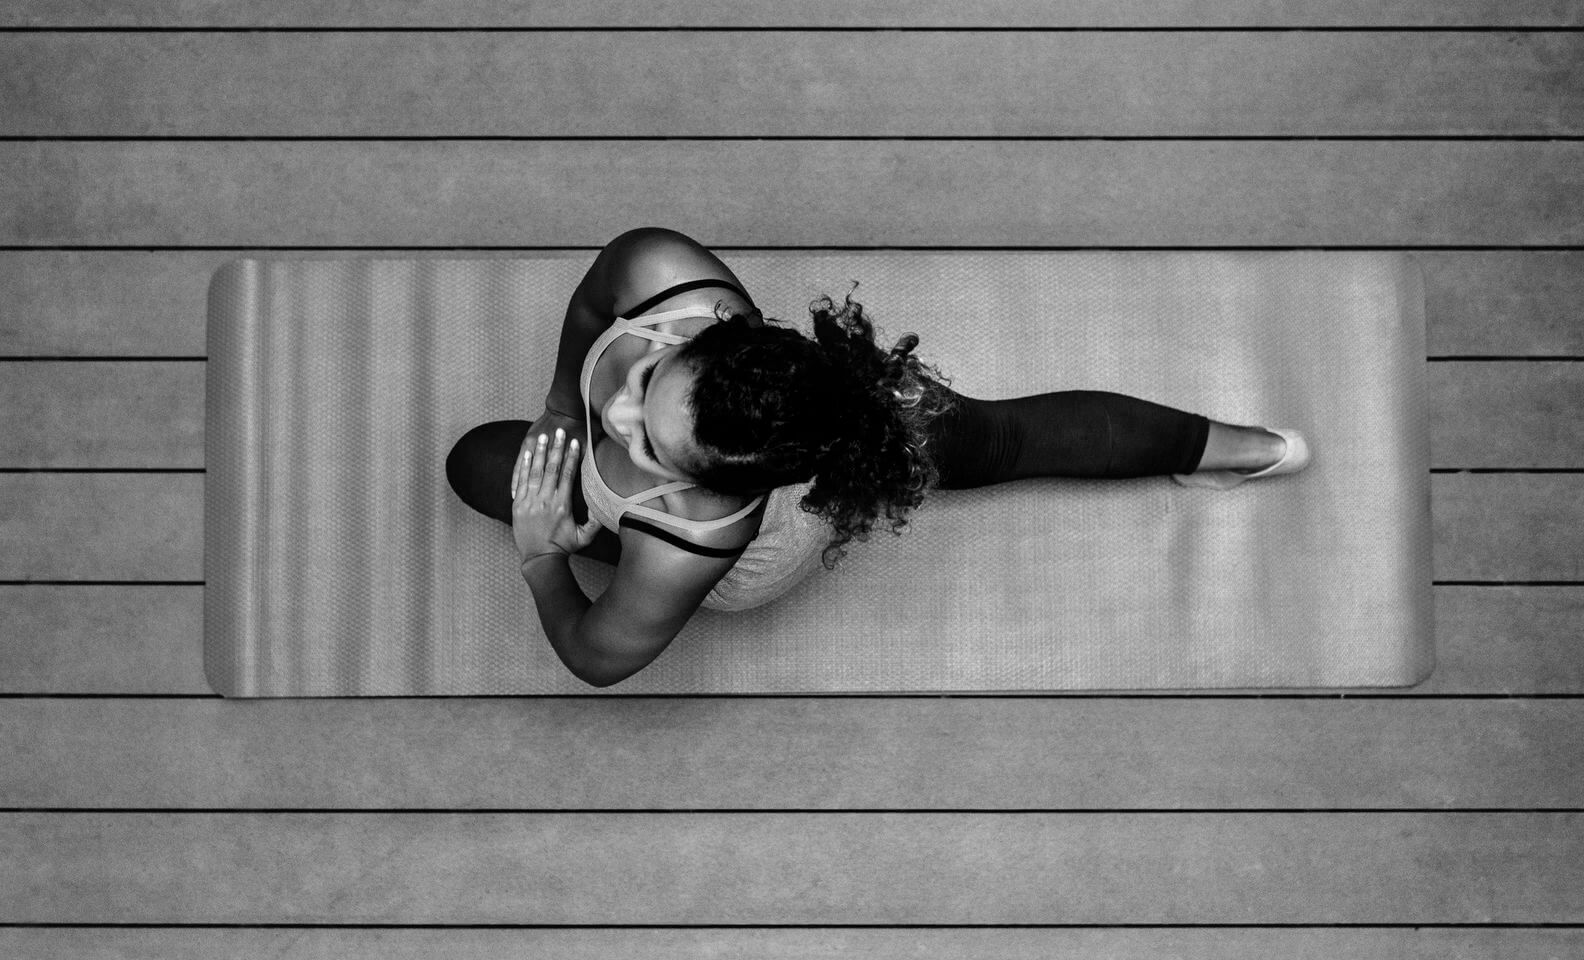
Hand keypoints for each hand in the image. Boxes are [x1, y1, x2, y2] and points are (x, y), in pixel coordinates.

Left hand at [511, 426, 601, 565]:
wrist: (539, 560)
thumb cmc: (563, 548)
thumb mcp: (584, 537)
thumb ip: (596, 522)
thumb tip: (605, 507)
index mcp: (562, 506)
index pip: (567, 476)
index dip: (571, 457)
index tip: (575, 443)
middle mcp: (546, 501)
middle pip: (552, 468)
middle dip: (557, 448)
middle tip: (560, 430)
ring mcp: (530, 502)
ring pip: (536, 472)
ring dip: (541, 452)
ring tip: (545, 436)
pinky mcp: (517, 505)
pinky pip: (522, 481)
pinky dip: (525, 466)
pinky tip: (529, 454)